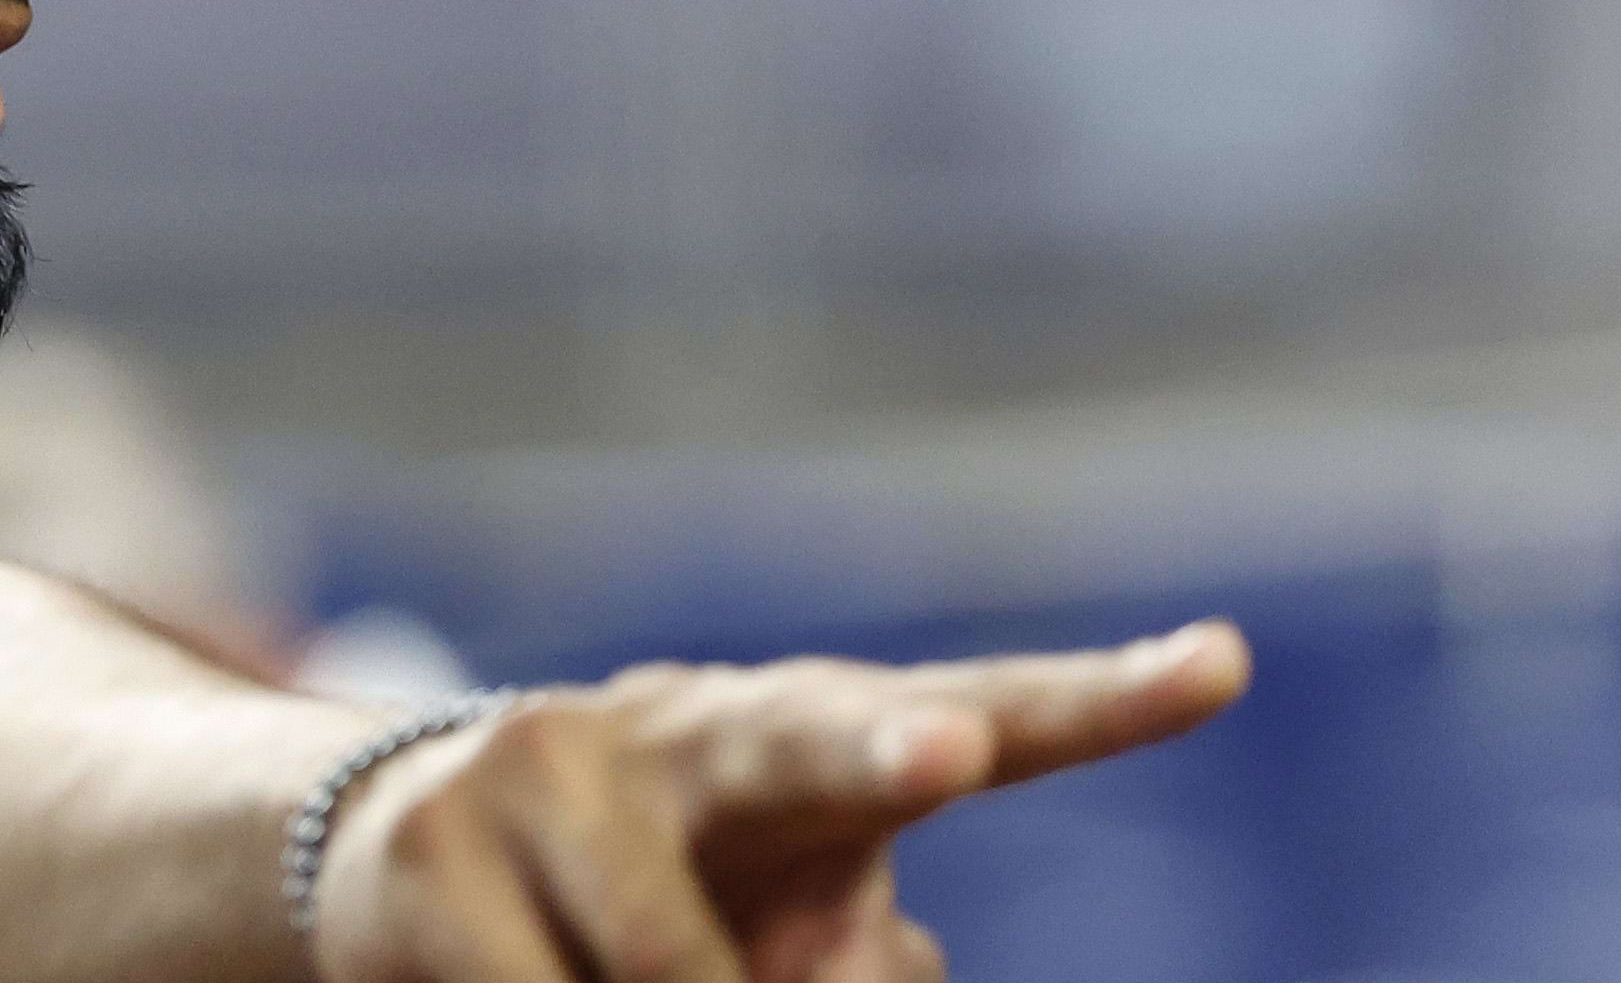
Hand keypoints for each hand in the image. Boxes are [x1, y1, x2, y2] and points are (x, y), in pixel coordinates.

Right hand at [304, 619, 1251, 982]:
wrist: (399, 859)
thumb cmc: (655, 906)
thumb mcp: (773, 936)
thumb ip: (856, 964)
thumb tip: (881, 961)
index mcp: (808, 744)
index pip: (987, 713)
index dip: (1105, 701)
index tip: (1221, 667)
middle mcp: (688, 729)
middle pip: (801, 738)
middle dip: (882, 743)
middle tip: (952, 750)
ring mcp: (544, 775)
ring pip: (663, 969)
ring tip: (638, 973)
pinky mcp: (432, 858)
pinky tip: (529, 976)